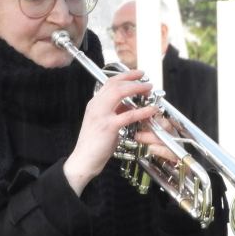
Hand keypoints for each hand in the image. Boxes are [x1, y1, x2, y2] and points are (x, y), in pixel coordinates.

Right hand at [63, 70, 159, 194]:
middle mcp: (96, 106)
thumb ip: (115, 112)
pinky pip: (128, 115)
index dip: (125, 76)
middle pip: (115, 84)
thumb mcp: (104, 123)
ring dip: (137, 89)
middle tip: (146, 80)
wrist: (83, 160)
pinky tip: (151, 110)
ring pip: (120, 93)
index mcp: (94, 104)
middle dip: (133, 79)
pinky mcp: (108, 127)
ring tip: (149, 89)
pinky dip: (142, 111)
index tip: (137, 74)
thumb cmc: (93, 144)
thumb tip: (130, 106)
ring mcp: (101, 115)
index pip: (109, 83)